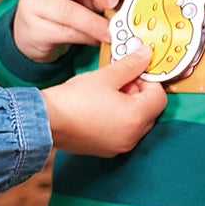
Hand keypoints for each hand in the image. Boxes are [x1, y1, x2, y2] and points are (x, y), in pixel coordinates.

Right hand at [13, 0, 133, 62]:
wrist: (30, 32)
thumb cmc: (60, 7)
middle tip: (116, 3)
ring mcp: (34, 2)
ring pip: (69, 10)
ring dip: (95, 22)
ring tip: (110, 31)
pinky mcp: (34, 27)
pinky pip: (65, 32)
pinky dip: (85, 37)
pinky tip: (96, 39)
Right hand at [42, 48, 166, 156]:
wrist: (46, 121)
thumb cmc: (73, 100)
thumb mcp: (105, 76)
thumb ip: (130, 65)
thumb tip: (145, 55)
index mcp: (136, 118)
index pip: (159, 96)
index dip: (148, 80)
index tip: (133, 71)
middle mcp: (132, 136)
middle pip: (150, 111)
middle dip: (138, 93)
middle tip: (119, 80)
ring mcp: (119, 146)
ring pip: (136, 122)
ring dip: (128, 106)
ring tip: (107, 94)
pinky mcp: (106, 150)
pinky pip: (122, 133)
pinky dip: (118, 120)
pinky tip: (100, 108)